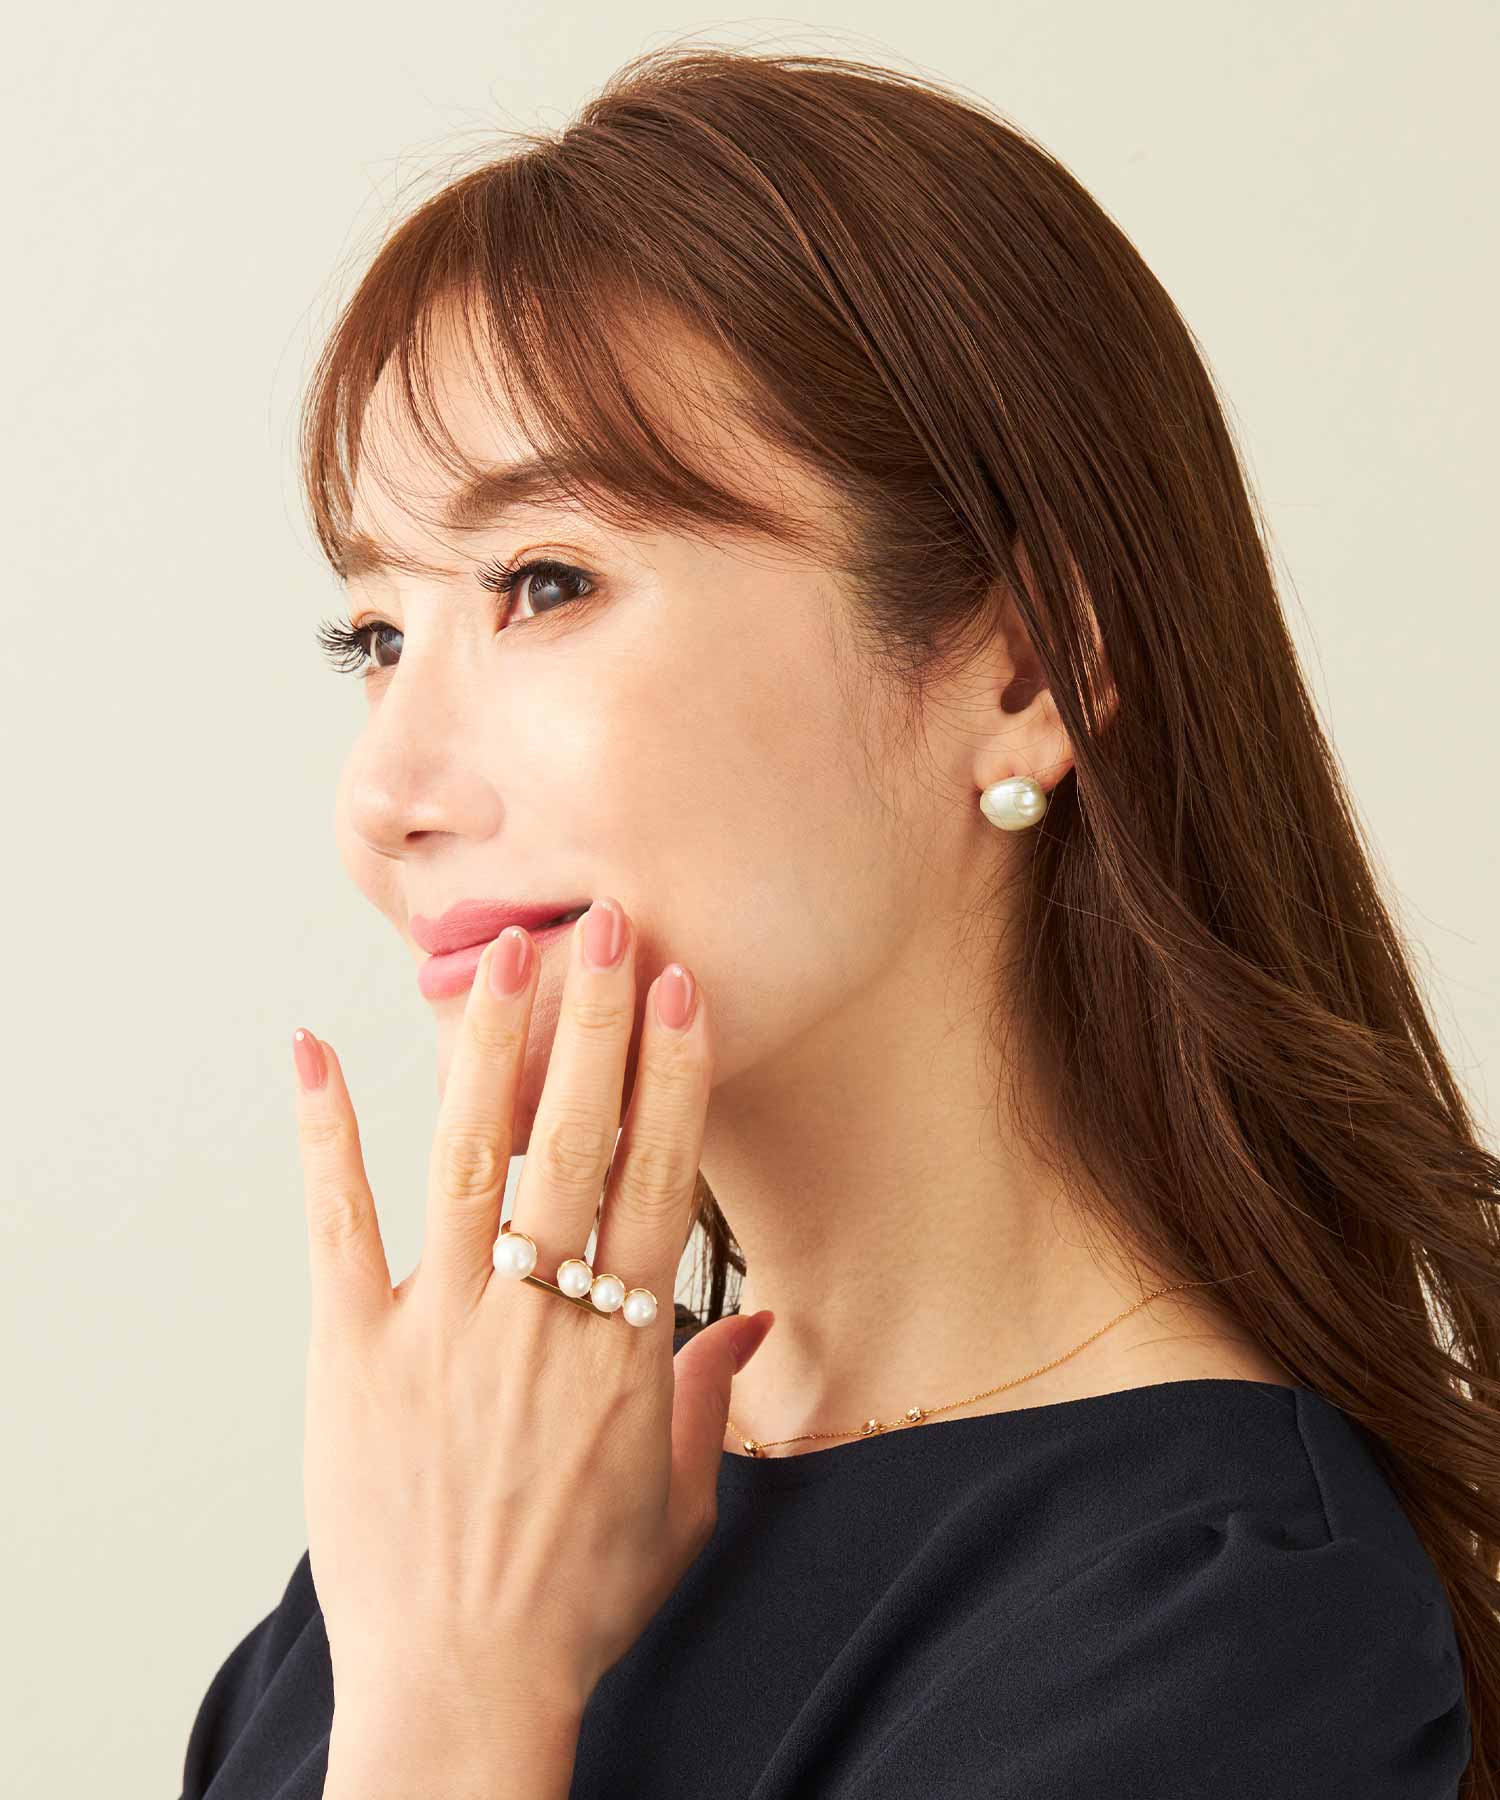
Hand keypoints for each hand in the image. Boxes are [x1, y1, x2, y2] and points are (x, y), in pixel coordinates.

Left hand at [290, 896, 774, 1725]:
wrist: (462, 1686)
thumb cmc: (576, 1599)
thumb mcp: (678, 1504)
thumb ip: (714, 1397)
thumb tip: (759, 1322)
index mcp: (623, 1348)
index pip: (658, 1177)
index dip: (673, 1075)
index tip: (684, 992)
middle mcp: (536, 1317)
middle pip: (573, 1143)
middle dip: (596, 1025)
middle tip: (609, 928)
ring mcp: (438, 1326)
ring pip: (469, 1159)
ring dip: (487, 1050)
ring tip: (505, 958)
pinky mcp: (350, 1352)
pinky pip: (337, 1226)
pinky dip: (325, 1136)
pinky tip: (312, 1051)